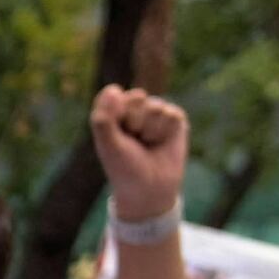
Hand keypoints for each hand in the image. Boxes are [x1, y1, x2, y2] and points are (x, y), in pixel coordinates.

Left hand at [86, 86, 187, 224]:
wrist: (148, 189)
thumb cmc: (124, 167)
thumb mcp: (107, 144)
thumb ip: (103, 117)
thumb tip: (114, 88)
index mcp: (114, 111)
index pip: (114, 96)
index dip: (117, 117)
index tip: (116, 135)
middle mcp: (134, 109)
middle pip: (137, 97)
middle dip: (134, 122)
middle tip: (134, 140)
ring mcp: (155, 113)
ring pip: (156, 106)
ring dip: (150, 130)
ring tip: (148, 143)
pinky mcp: (175, 120)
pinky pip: (172, 114)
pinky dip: (166, 131)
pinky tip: (162, 142)